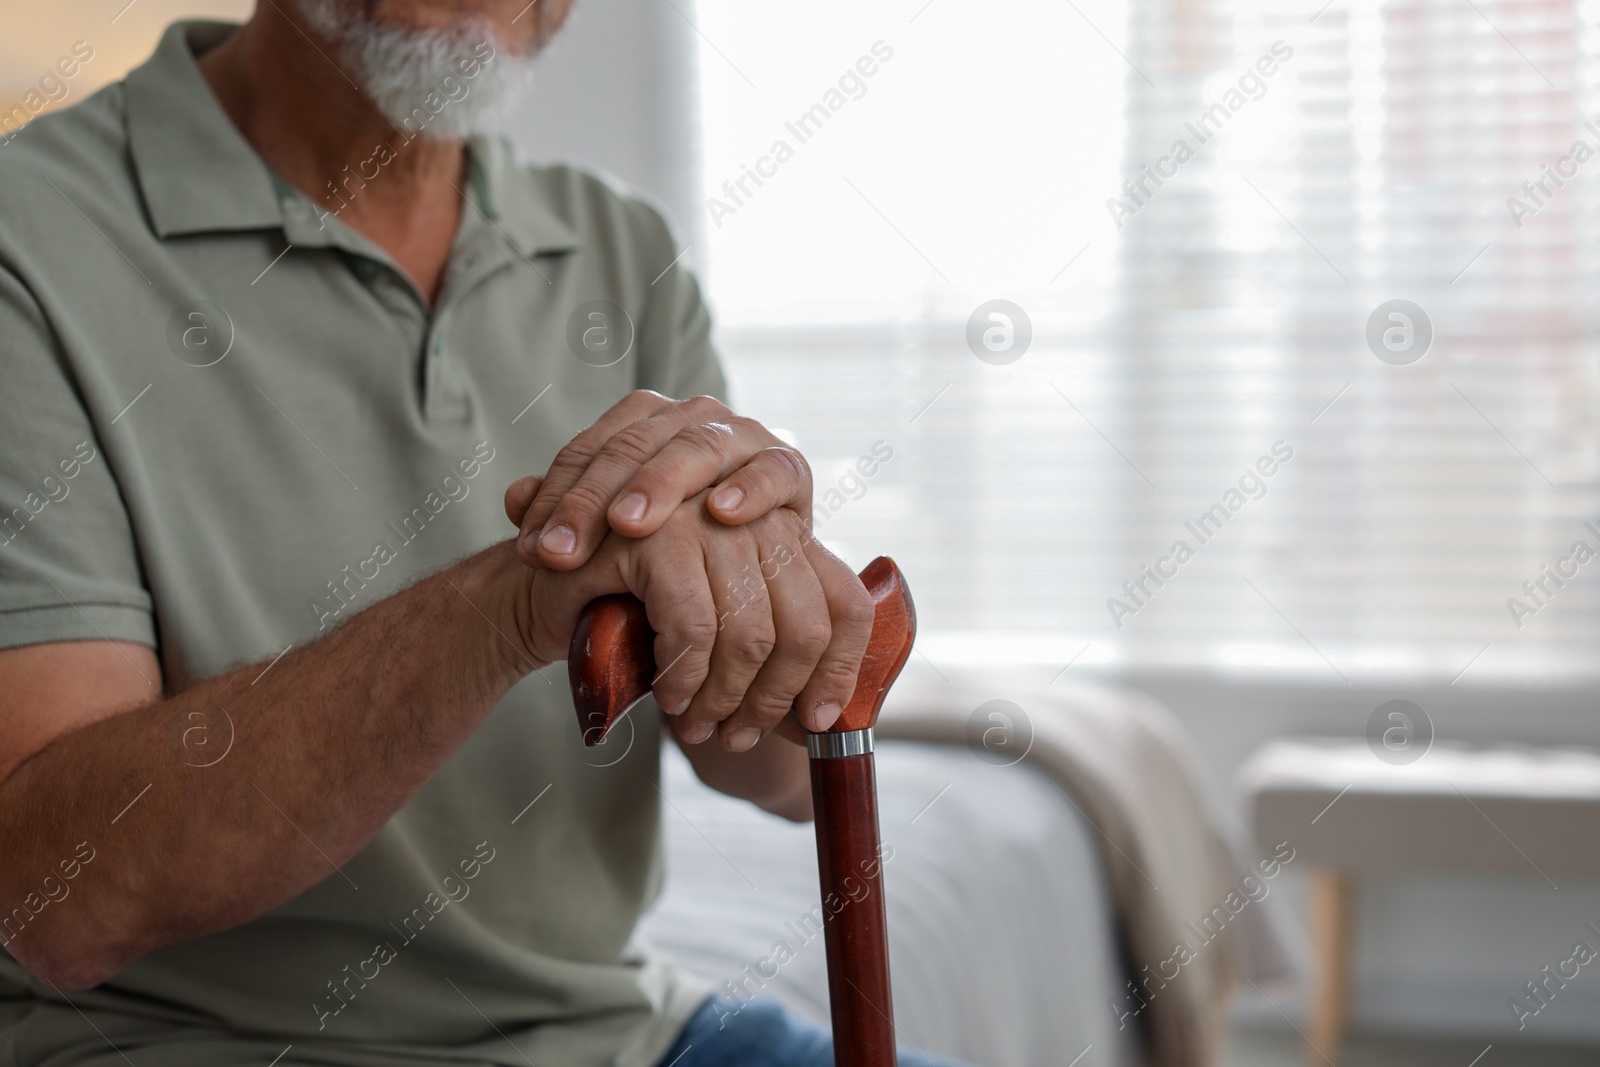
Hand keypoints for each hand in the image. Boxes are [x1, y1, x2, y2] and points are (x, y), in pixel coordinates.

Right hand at [503, 479, 872, 748]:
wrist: (541, 591)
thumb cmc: (636, 618)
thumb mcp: (717, 629)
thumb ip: (773, 650)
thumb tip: (828, 720)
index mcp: (786, 531)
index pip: (846, 603)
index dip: (841, 671)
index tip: (817, 722)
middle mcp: (757, 514)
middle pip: (808, 626)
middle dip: (776, 699)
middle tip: (738, 736)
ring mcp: (706, 514)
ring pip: (754, 632)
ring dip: (727, 698)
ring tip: (700, 724)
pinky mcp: (655, 532)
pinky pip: (695, 627)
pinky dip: (686, 679)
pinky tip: (669, 697)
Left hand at [512, 391, 810, 571]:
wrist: (747, 563)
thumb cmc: (669, 545)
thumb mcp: (610, 534)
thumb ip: (560, 512)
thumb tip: (514, 498)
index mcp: (643, 420)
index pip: (589, 450)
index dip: (558, 500)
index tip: (535, 554)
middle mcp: (692, 416)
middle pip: (634, 449)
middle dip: (594, 501)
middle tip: (563, 551)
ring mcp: (743, 435)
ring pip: (697, 448)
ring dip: (663, 486)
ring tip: (629, 526)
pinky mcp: (788, 466)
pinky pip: (772, 470)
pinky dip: (750, 488)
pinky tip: (722, 514)